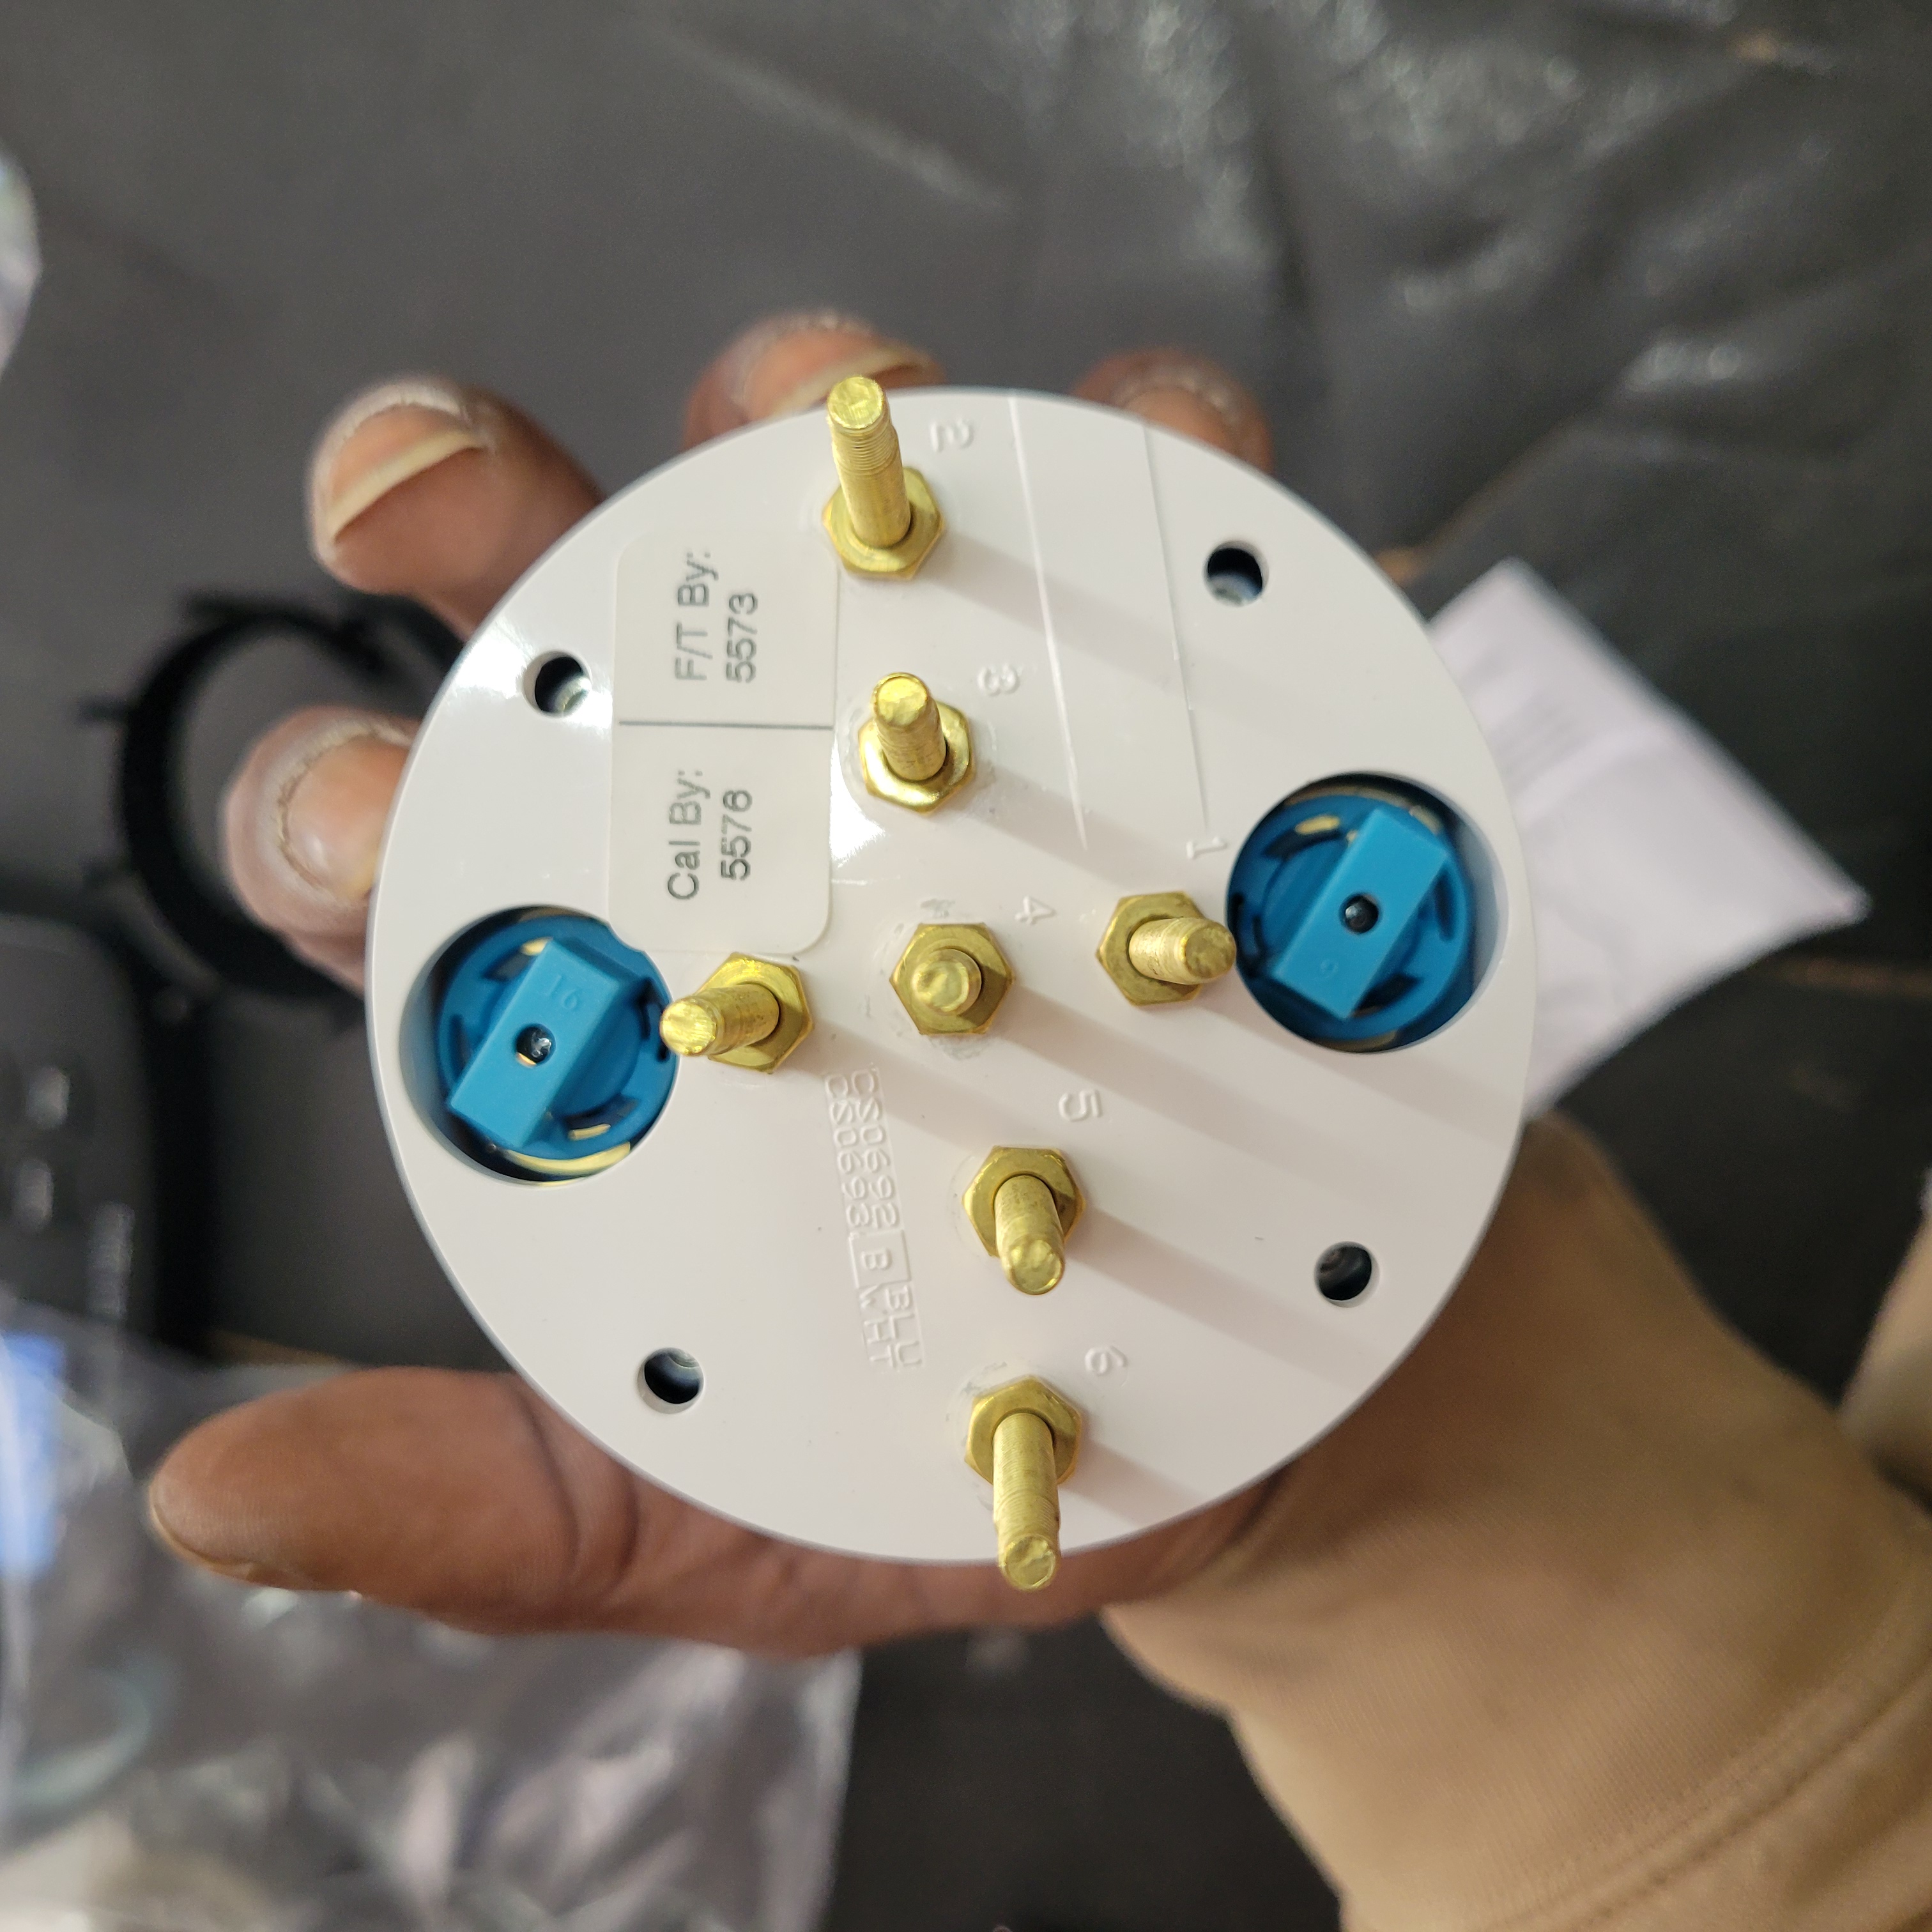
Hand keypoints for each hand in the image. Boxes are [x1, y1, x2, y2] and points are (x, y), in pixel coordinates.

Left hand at [152, 316, 1394, 1652]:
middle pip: (592, 611)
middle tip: (448, 493)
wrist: (1276, 1382)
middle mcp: (768, 821)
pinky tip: (1164, 460)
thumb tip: (232, 1493)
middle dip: (491, 506)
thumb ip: (500, 1506)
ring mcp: (971, 729)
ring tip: (853, 427)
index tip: (354, 814)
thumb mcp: (722, 1503)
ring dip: (816, 415)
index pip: (432, 866)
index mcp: (631, 990)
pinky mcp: (1163, 694)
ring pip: (846, 503)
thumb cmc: (979, 1418)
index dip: (343, 809)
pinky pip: (1147, 523)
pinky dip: (1154, 454)